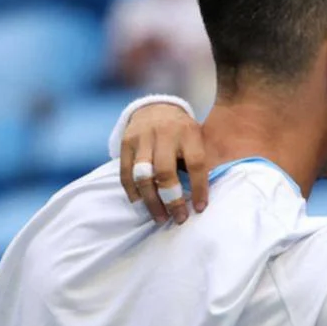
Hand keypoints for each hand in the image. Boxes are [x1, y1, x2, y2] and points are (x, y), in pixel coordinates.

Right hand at [119, 103, 207, 223]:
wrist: (156, 107)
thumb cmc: (182, 131)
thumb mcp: (197, 138)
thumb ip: (200, 161)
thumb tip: (201, 197)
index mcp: (188, 132)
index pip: (195, 163)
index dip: (199, 188)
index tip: (200, 208)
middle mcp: (164, 134)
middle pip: (165, 172)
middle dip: (172, 199)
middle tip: (178, 218)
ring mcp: (142, 138)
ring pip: (142, 175)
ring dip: (151, 201)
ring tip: (160, 217)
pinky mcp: (125, 143)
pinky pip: (125, 173)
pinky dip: (133, 192)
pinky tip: (141, 204)